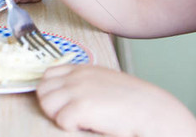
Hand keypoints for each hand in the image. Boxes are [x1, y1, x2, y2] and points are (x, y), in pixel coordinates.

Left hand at [36, 64, 195, 134]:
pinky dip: (70, 126)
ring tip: (78, 121)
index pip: (48, 75)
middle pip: (43, 90)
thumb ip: (85, 82)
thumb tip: (68, 93)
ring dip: (58, 115)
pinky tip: (87, 125)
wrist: (152, 110)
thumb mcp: (105, 81)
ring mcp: (77, 90)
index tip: (61, 103)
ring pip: (46, 104)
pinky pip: (60, 120)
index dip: (51, 91)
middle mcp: (76, 76)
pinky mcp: (81, 107)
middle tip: (69, 115)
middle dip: (51, 105)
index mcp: (82, 69)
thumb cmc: (133, 100)